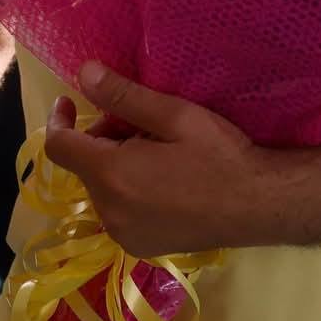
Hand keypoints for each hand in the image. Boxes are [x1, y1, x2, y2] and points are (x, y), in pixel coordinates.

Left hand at [41, 62, 267, 257]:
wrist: (262, 205)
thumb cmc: (221, 156)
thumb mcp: (174, 116)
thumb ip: (122, 96)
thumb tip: (83, 73)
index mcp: (111, 176)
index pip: (59, 147)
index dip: (58, 121)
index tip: (70, 102)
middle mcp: (109, 211)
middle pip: (84, 166)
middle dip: (101, 140)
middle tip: (139, 124)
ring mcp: (123, 234)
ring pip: (100, 189)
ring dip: (114, 166)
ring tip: (156, 152)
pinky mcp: (140, 247)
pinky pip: (117, 211)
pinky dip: (126, 191)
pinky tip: (161, 181)